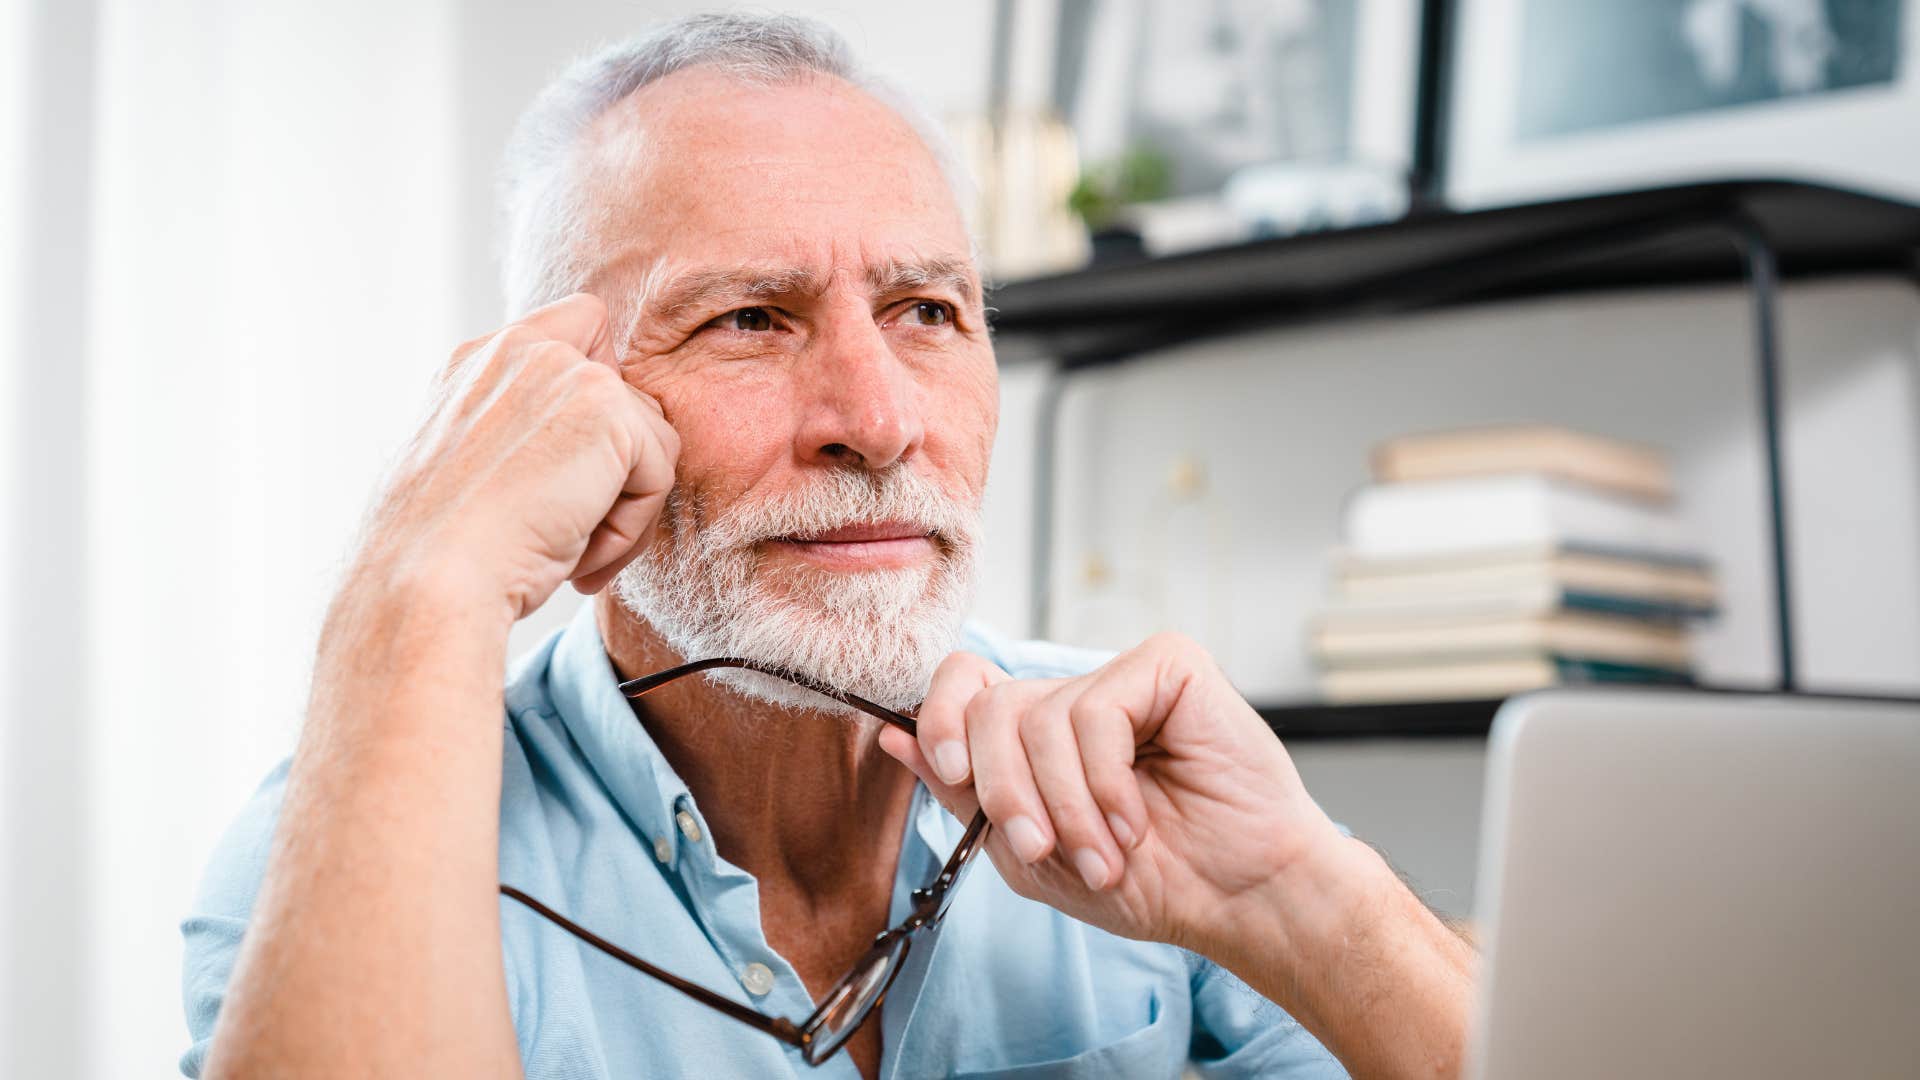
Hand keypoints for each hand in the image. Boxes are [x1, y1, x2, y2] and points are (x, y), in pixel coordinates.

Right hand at [359, 293, 678, 620]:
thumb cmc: (446, 553)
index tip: (570, 467)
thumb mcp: (477, 473)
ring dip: (624, 511)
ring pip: (652, 442)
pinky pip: (660, 474)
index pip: (580, 324)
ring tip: (572, 554)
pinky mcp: (606, 409)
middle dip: (618, 474)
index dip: (602, 390)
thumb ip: (529, 433)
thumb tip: (602, 455)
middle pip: (630, 399)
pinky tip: (579, 560)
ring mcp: (565, 371)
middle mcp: (520, 350)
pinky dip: (631, 531)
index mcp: (477, 363)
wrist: (430, 580)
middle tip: (574, 532)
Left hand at [878, 635, 1349, 958]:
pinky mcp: (1168, 665)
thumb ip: (965, 795)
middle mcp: (1074, 695)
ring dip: (1065, 806)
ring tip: (1107, 853)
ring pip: (1039, 717)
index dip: (940, 719)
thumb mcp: (1032, 855)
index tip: (951, 772)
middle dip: (1004, 790)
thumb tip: (892, 735)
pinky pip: (1096, 711)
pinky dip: (1106, 782)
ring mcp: (1122, 676)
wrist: (1240, 897)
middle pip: (989, 705)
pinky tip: (1138, 818)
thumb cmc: (1153, 880)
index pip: (961, 685)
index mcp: (1038, 734)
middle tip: (1039, 848)